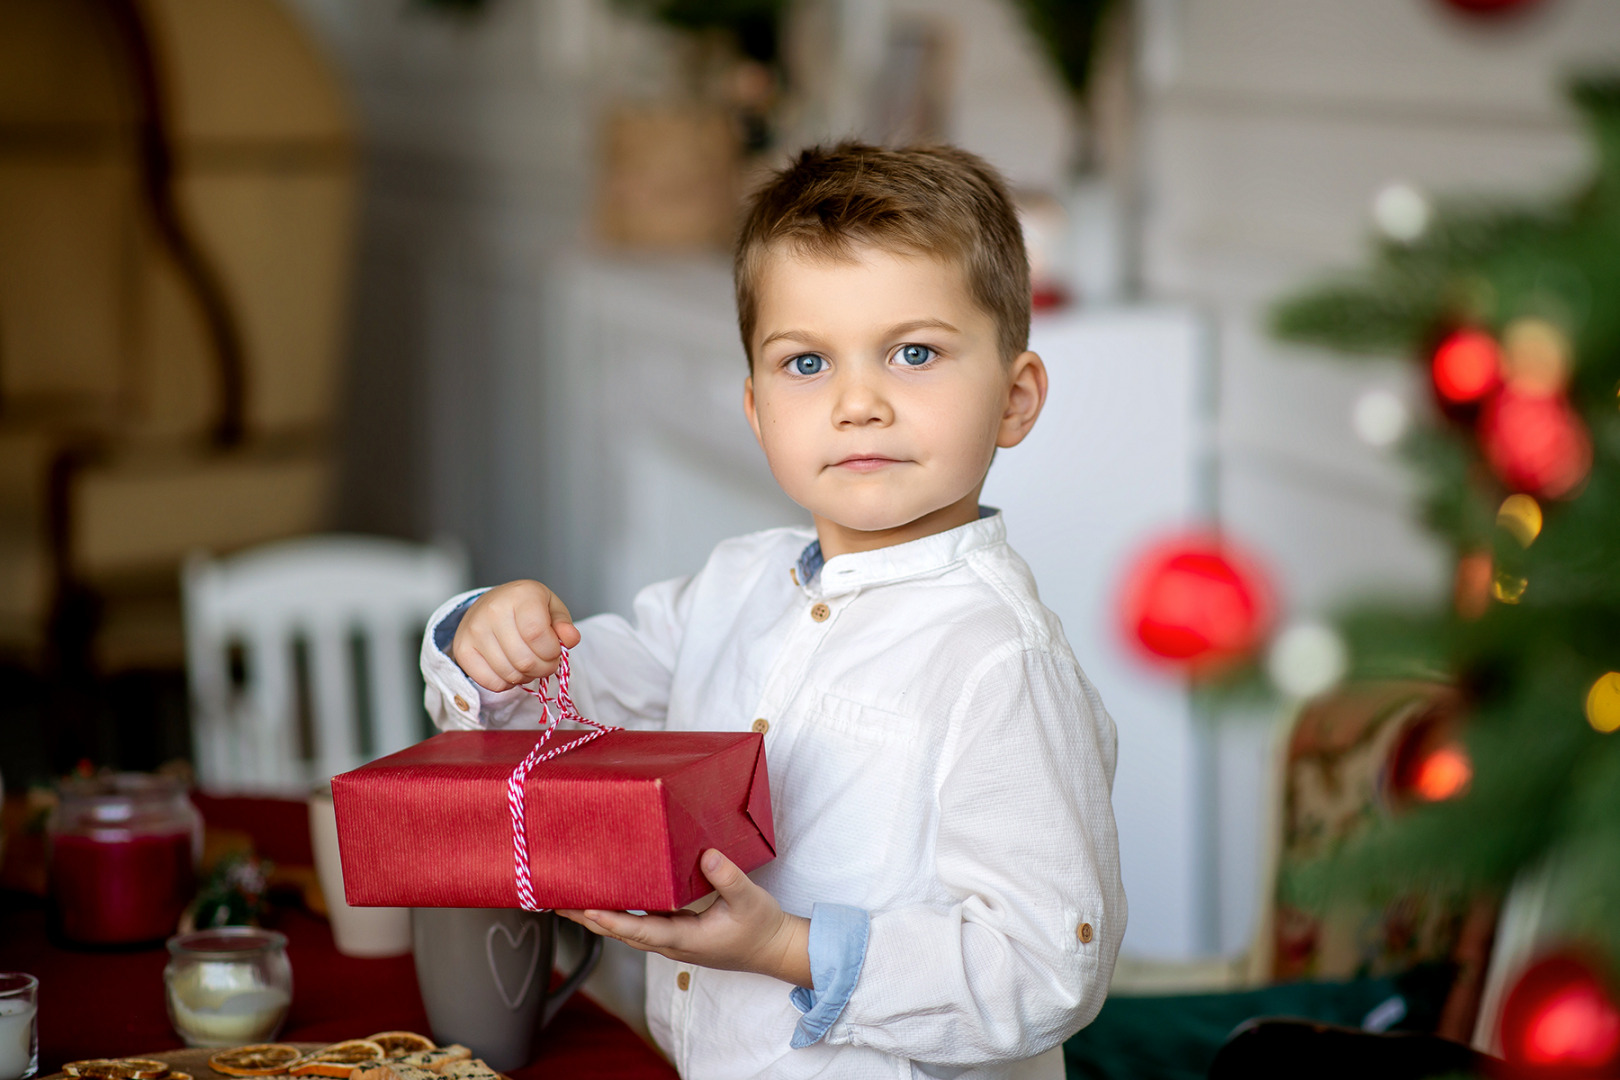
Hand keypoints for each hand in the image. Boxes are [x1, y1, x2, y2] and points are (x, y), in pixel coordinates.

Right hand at [451, 580, 580, 691]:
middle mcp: (493, 610)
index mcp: (520, 595)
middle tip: (545, 662)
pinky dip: (507, 683)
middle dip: (542, 668)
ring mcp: (474, 630)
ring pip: (509, 673)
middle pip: (524, 659)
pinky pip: (491, 682)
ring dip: (526, 676)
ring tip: (528, 663)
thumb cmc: (527, 608)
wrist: (492, 604)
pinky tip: (511, 667)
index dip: (551, 652)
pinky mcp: (462, 649)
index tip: (555, 651)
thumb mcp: (552, 609)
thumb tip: (570, 639)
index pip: (537, 635)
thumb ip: (564, 625)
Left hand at [558, 849, 811, 986]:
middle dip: (587, 918)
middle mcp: (671, 944)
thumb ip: (728, 878)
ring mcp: (671, 941)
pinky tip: (605, 899)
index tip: (586, 910)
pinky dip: (616, 914)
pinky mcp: (675, 933)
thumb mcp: (750, 899)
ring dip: (595, 917)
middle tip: (555, 903)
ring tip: (567, 900)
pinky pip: (638, 925)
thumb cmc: (761, 927)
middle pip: (620, 933)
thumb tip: (706, 855)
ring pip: (625, 930)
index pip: (641, 931)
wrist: (774, 950)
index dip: (612, 921)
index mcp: (685, 939)